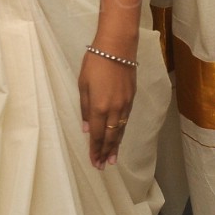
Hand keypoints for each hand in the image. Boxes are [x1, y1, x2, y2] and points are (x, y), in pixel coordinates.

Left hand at [79, 52, 135, 168]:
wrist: (117, 48)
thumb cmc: (95, 63)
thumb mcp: (83, 85)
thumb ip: (85, 109)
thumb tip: (86, 129)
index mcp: (99, 107)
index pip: (97, 135)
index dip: (95, 150)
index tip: (94, 162)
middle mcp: (114, 110)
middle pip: (110, 137)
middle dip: (105, 152)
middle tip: (103, 166)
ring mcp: (125, 105)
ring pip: (120, 131)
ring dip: (116, 146)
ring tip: (112, 159)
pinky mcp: (131, 98)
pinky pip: (125, 121)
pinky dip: (122, 132)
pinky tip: (119, 137)